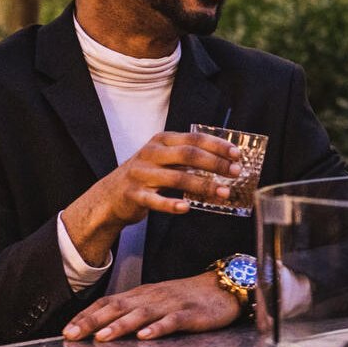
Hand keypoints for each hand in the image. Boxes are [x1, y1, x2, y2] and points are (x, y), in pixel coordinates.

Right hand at [62, 131, 242, 262]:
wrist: (109, 196)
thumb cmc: (146, 175)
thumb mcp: (165, 159)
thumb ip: (190, 158)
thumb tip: (227, 163)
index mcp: (162, 141)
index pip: (194, 138)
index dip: (217, 145)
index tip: (237, 154)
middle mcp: (151, 153)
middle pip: (188, 155)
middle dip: (215, 163)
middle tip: (235, 173)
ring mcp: (141, 174)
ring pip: (176, 177)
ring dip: (203, 185)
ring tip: (223, 193)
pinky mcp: (133, 195)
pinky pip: (155, 200)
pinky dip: (171, 204)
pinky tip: (187, 208)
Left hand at [62, 272, 243, 342]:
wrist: (224, 286)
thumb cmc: (188, 297)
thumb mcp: (156, 300)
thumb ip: (133, 311)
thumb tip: (104, 327)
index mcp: (141, 295)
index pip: (107, 303)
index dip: (86, 316)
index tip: (66, 330)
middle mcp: (151, 298)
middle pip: (117, 308)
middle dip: (92, 322)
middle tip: (71, 335)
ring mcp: (171, 305)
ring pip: (141, 314)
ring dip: (119, 325)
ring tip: (102, 337)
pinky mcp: (190, 314)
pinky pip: (172, 322)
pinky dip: (158, 328)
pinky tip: (145, 336)